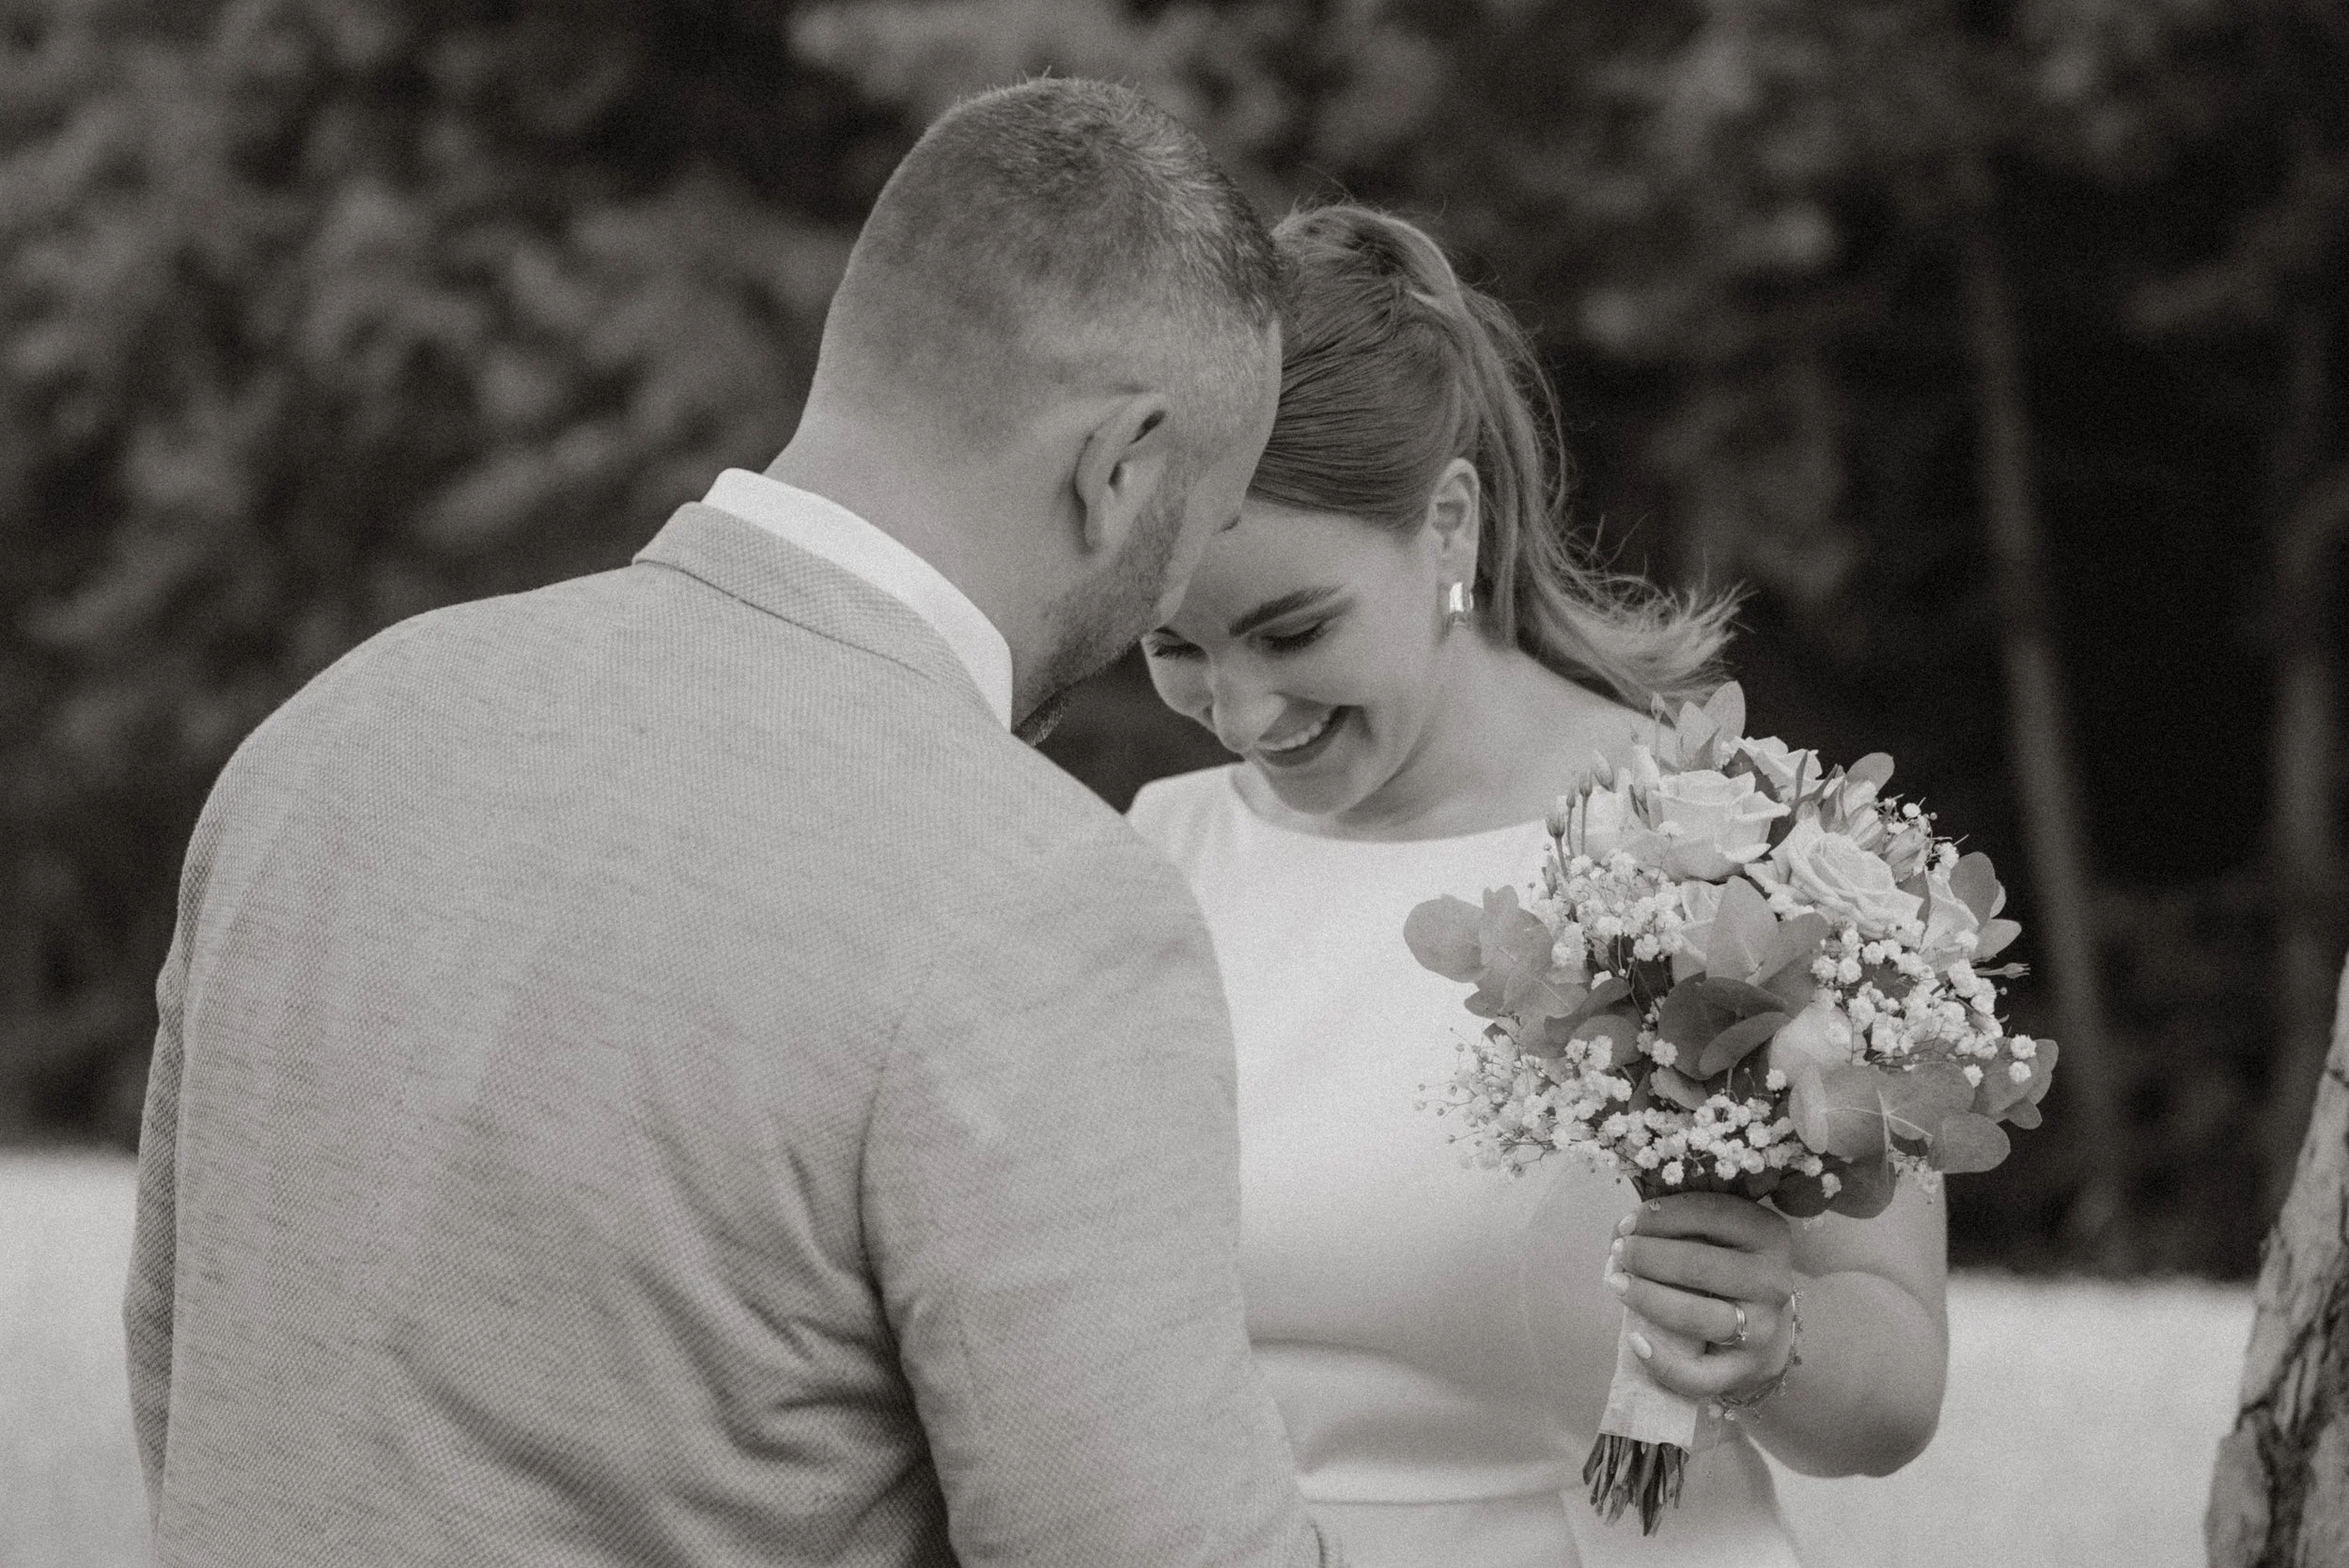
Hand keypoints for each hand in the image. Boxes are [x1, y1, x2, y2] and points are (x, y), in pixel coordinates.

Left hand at [1605, 1192, 1798, 1403]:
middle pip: (1699, 1266)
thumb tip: (1624, 1228)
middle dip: (1647, 1256)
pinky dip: (1663, 1363)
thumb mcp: (1713, 1231)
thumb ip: (1673, 1221)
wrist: (1762, 1321)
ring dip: (1647, 1298)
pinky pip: (1701, 1375)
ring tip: (1617, 1283)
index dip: (1662, 1216)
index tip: (1628, 1222)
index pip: (1711, 1214)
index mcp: (1767, 1234)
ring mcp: (1762, 1329)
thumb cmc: (1723, 1263)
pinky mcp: (1745, 1369)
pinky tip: (1635, 1341)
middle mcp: (1772, 1281)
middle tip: (1619, 1251)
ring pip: (1697, 1316)